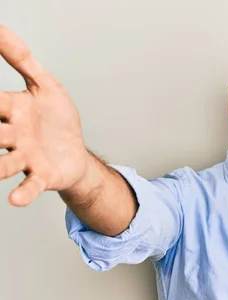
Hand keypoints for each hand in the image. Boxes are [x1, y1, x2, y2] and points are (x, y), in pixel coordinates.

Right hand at [0, 25, 87, 206]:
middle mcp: (12, 135)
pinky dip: (23, 193)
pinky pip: (29, 186)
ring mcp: (25, 158)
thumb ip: (22, 59)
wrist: (76, 153)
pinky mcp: (41, 176)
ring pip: (4, 163)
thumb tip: (0, 28)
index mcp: (12, 110)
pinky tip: (15, 199)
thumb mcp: (45, 85)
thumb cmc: (57, 120)